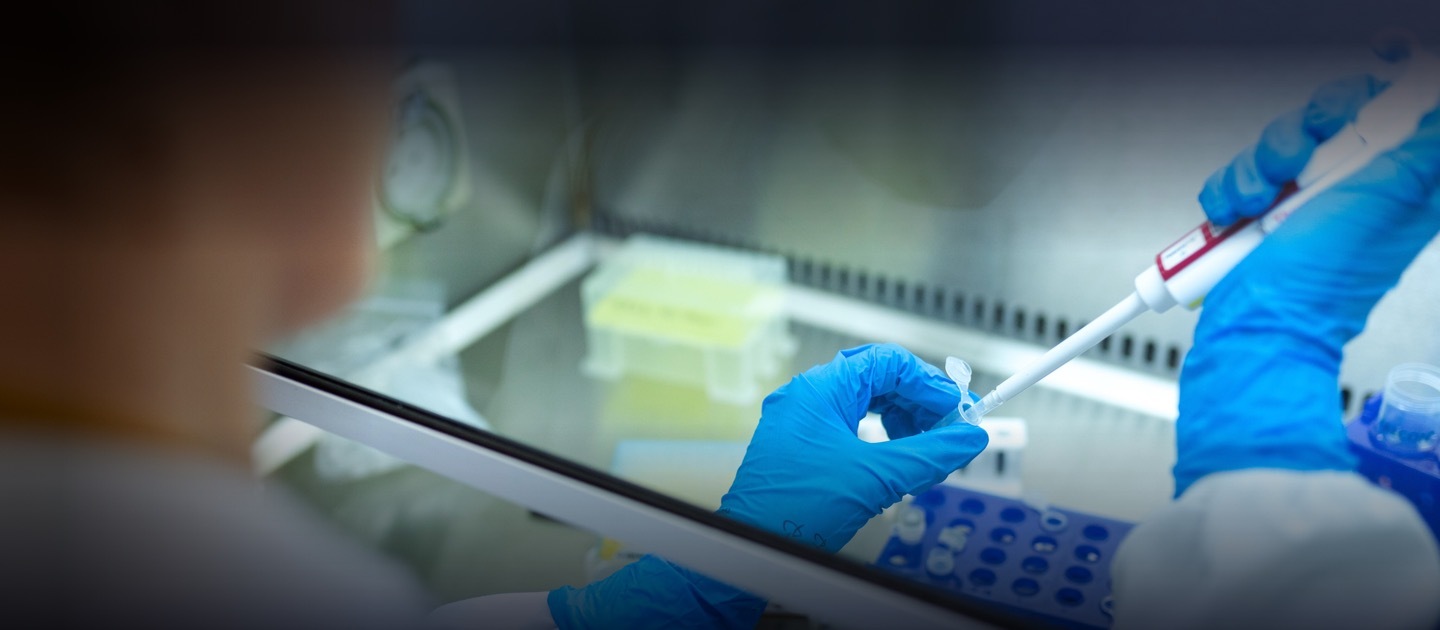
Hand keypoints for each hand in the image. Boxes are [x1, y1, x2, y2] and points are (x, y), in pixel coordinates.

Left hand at [547, 344, 986, 628]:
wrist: (753, 546)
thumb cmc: (796, 510)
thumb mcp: (876, 477)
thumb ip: (929, 455)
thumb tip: (968, 438)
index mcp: (819, 389)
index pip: (886, 362)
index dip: (927, 383)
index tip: (955, 409)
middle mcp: (806, 397)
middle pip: (876, 379)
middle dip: (916, 403)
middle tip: (946, 428)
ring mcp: (799, 421)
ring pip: (863, 402)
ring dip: (900, 420)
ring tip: (923, 447)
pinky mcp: (799, 446)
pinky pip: (847, 425)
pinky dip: (878, 437)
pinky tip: (894, 459)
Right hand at [1175, 64, 1439, 494]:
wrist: (1255, 328)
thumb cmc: (1319, 287)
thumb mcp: (1387, 202)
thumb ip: (1422, 152)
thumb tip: (1432, 108)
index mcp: (1405, 181)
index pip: (1401, 108)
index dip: (1378, 91)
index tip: (1358, 95)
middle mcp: (1357, 186)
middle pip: (1332, 115)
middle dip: (1299, 134)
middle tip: (1294, 165)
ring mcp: (1306, 200)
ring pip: (1279, 142)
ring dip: (1255, 170)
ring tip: (1254, 206)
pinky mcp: (1263, 213)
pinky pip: (1242, 174)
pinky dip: (1229, 191)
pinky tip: (1233, 216)